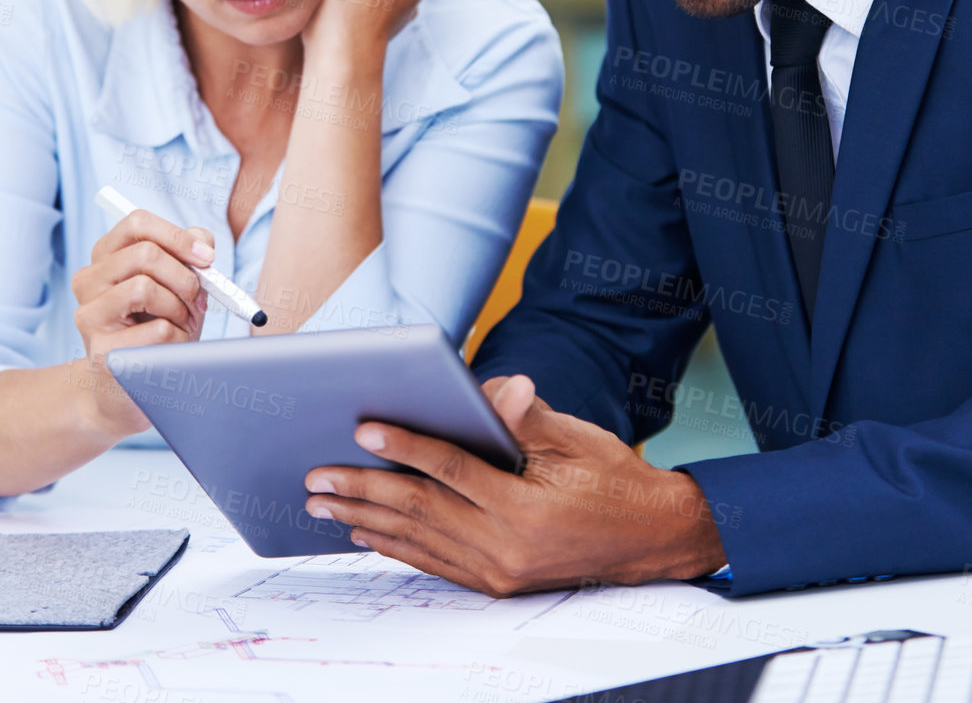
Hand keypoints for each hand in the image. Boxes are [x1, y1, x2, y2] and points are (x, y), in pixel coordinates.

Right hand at [69, 210, 212, 434]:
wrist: (128, 393)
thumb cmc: (156, 333)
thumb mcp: (176, 289)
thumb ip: (189, 259)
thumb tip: (202, 243)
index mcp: (105, 259)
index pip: (136, 224)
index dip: (177, 236)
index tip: (207, 257)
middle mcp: (87, 281)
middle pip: (145, 254)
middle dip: (185, 277)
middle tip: (199, 300)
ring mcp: (89, 316)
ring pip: (145, 287)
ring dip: (179, 308)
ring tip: (181, 326)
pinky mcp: (102, 351)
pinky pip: (156, 330)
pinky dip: (178, 338)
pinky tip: (171, 351)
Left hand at [303, 375, 728, 595]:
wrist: (653, 537)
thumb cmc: (616, 479)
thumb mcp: (576, 440)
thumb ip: (525, 417)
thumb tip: (493, 389)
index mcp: (525, 508)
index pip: (451, 470)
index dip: (405, 446)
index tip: (363, 429)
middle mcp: (506, 547)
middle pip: (419, 510)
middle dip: (361, 490)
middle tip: (317, 476)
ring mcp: (499, 571)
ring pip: (418, 541)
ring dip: (365, 520)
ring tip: (322, 504)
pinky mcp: (497, 583)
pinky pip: (434, 562)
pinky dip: (396, 546)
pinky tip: (366, 531)